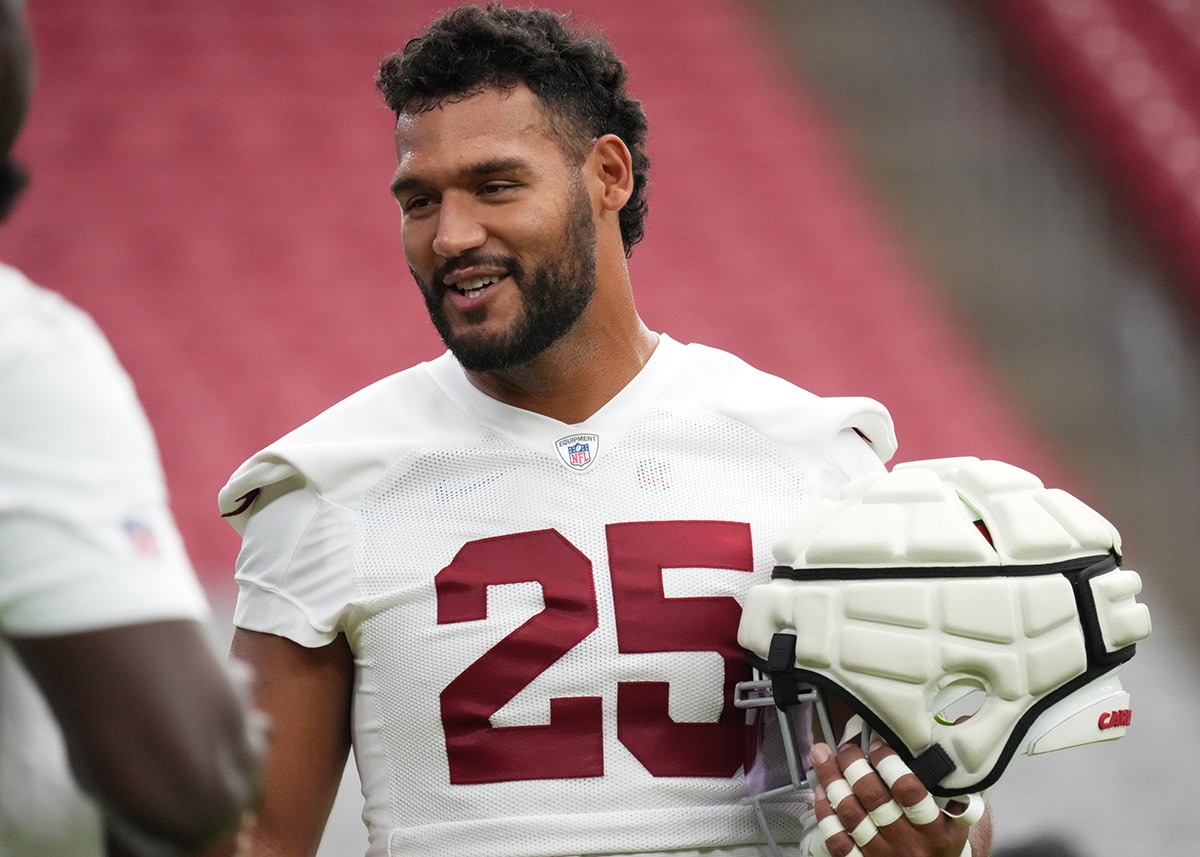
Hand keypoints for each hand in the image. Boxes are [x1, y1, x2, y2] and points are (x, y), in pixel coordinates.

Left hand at [808, 738, 981, 856]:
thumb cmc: (941, 848)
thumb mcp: (956, 823)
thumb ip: (948, 789)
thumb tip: (940, 744)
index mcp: (936, 831)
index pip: (909, 791)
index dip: (888, 763)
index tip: (877, 746)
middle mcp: (909, 844)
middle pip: (874, 798)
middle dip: (854, 766)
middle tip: (847, 749)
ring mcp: (884, 856)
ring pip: (851, 815)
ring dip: (833, 782)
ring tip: (823, 759)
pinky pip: (839, 841)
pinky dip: (826, 814)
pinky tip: (822, 793)